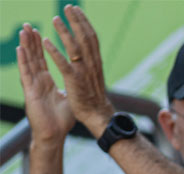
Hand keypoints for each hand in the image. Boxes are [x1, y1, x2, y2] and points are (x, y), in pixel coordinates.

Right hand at [16, 24, 75, 142]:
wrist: (55, 134)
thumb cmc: (62, 119)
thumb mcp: (68, 98)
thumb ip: (70, 86)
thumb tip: (78, 80)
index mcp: (47, 83)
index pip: (42, 61)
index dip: (40, 47)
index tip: (39, 32)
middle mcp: (38, 82)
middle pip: (34, 57)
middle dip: (31, 42)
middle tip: (28, 25)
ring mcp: (33, 86)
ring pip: (28, 62)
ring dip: (25, 46)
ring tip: (23, 32)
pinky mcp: (30, 92)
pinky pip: (26, 74)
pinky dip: (23, 61)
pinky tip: (20, 50)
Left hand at [39, 6, 115, 136]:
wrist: (98, 115)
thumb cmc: (94, 97)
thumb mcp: (94, 76)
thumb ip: (90, 63)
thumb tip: (88, 52)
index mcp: (96, 62)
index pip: (91, 37)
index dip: (84, 22)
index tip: (76, 10)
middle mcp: (92, 64)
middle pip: (85, 38)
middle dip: (77, 21)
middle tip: (68, 7)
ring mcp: (84, 72)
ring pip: (75, 48)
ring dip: (65, 32)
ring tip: (55, 19)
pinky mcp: (75, 81)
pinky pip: (63, 64)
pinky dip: (55, 52)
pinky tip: (46, 42)